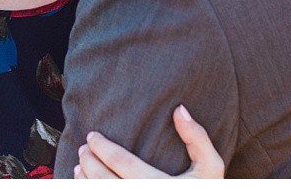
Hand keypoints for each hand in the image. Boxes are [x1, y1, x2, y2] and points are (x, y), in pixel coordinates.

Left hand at [74, 106, 223, 178]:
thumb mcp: (211, 168)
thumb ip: (197, 139)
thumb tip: (179, 110)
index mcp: (160, 185)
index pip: (121, 162)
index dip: (101, 147)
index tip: (92, 136)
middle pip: (104, 180)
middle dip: (89, 162)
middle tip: (83, 149)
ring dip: (84, 180)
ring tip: (80, 166)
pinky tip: (85, 184)